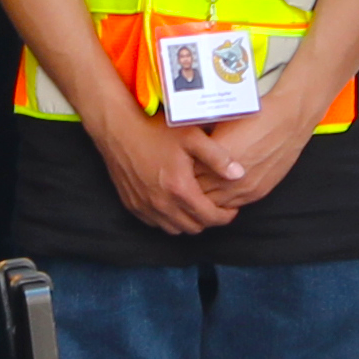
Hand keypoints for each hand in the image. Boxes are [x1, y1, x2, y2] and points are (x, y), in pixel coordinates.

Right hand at [86, 98, 239, 234]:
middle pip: (194, 227)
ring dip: (188, 222)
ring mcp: (145, 207)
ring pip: (174, 229)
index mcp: (180, 189)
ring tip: (196, 206)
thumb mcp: (192, 138)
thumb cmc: (156, 130)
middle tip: (215, 206)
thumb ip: (218, 158)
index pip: (210, 217)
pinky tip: (174, 204)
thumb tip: (239, 174)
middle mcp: (162, 204)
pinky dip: (168, 219)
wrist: (118, 128)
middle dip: (209, 220)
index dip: (225, 216)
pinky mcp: (132, 205)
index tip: (231, 209)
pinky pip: (155, 223)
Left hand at [177, 97, 314, 215]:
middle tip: (181, 185)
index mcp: (216, 160)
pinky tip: (216, 195)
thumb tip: (185, 152)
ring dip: (204, 199)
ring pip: (213, 204)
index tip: (174, 170)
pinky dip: (221, 203)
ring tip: (195, 193)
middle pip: (198, 193)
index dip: (180, 174)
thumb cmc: (254, 118)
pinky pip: (232, 206)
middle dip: (188, 189)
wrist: (287, 122)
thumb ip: (202, 145)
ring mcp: (243, 188)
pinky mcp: (256, 193)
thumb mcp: (222, 125)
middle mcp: (228, 178)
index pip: (187, 176)